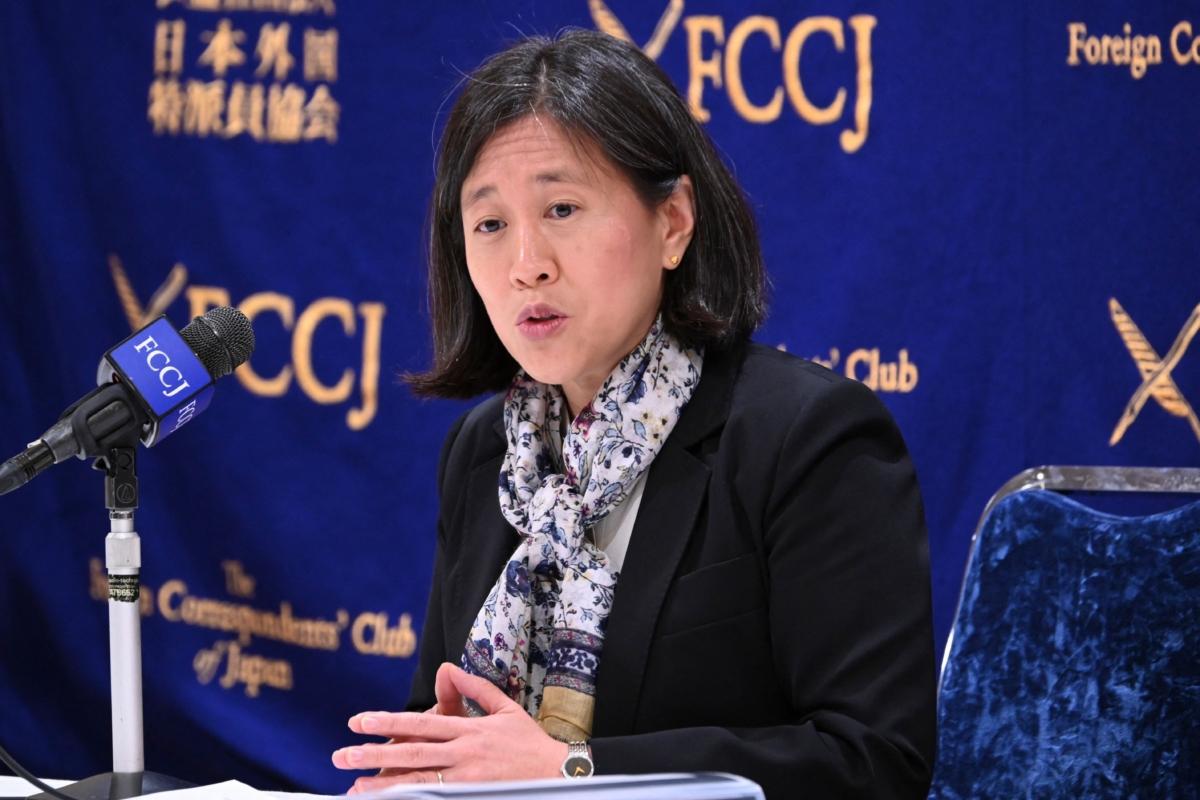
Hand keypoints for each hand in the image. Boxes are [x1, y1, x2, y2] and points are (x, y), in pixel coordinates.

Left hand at [332, 662, 567, 790]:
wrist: (559, 774)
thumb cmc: (530, 742)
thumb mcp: (505, 708)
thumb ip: (474, 689)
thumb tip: (448, 668)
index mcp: (470, 729)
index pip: (421, 724)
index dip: (388, 723)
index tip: (360, 721)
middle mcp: (465, 753)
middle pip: (412, 753)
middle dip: (373, 753)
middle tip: (341, 755)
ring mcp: (468, 779)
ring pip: (419, 781)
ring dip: (384, 784)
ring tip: (354, 786)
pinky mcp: (473, 796)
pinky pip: (436, 798)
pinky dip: (412, 799)